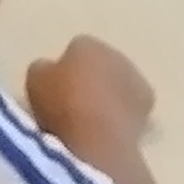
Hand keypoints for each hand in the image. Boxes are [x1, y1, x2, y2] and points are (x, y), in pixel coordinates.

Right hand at [25, 36, 154, 152]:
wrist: (97, 139)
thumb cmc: (61, 106)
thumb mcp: (35, 83)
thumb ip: (43, 69)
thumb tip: (49, 69)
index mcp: (87, 44)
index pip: (76, 49)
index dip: (66, 68)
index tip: (57, 89)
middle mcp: (117, 54)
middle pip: (101, 65)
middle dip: (91, 79)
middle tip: (74, 105)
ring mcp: (137, 78)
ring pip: (119, 83)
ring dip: (110, 96)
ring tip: (92, 121)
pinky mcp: (148, 105)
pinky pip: (130, 105)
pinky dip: (122, 114)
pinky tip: (110, 130)